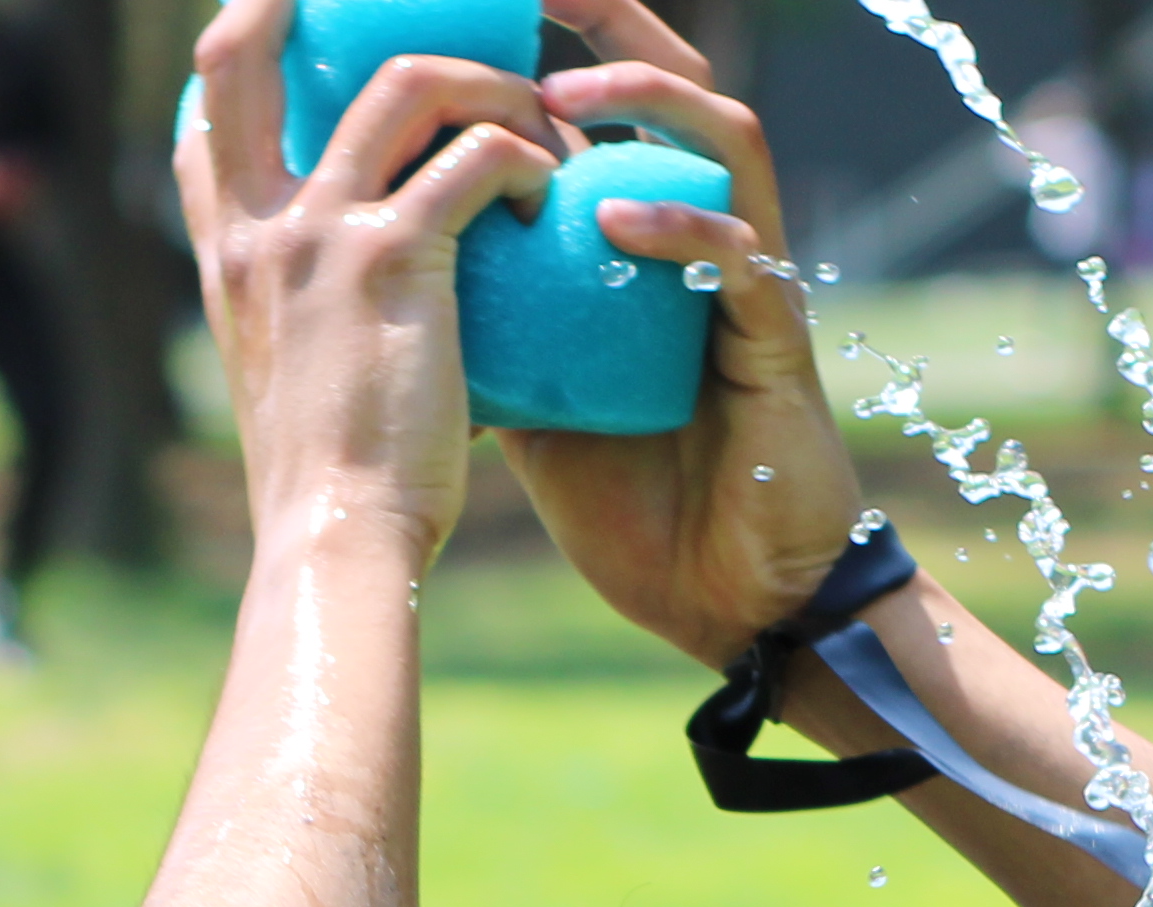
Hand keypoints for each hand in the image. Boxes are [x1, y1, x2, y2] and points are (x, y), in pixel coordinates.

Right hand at [174, 0, 557, 561]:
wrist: (336, 545)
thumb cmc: (333, 489)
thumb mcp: (294, 385)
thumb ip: (315, 317)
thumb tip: (372, 299)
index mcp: (226, 258)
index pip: (202, 117)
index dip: (241, 52)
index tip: (296, 29)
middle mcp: (255, 227)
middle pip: (245, 47)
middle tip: (411, 10)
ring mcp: (318, 234)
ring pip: (407, 79)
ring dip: (487, 83)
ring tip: (533, 126)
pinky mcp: (394, 258)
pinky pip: (478, 154)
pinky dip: (525, 158)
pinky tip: (547, 198)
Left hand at [487, 0, 863, 663]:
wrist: (724, 601)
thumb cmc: (635, 501)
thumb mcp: (529, 396)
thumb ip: (482, 321)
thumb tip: (375, 280)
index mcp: (645, 244)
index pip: (606, 116)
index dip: (557, 47)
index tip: (476, 10)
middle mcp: (704, 240)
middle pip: (676, 90)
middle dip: (614, 27)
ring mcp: (749, 283)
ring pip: (727, 145)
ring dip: (647, 107)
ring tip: (563, 96)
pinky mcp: (777, 343)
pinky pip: (741, 260)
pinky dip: (679, 230)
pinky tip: (617, 216)